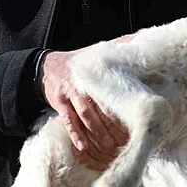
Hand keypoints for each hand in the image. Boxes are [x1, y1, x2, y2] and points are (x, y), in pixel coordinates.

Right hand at [40, 47, 129, 170]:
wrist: (47, 67)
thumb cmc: (79, 62)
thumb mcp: (96, 52)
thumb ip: (118, 46)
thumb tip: (138, 39)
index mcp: (96, 74)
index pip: (112, 90)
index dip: (124, 103)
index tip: (136, 115)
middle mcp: (83, 84)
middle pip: (100, 106)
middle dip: (113, 123)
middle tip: (126, 137)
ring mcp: (69, 95)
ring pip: (84, 116)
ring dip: (97, 132)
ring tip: (110, 145)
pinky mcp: (59, 104)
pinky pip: (68, 122)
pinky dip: (75, 135)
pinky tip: (83, 147)